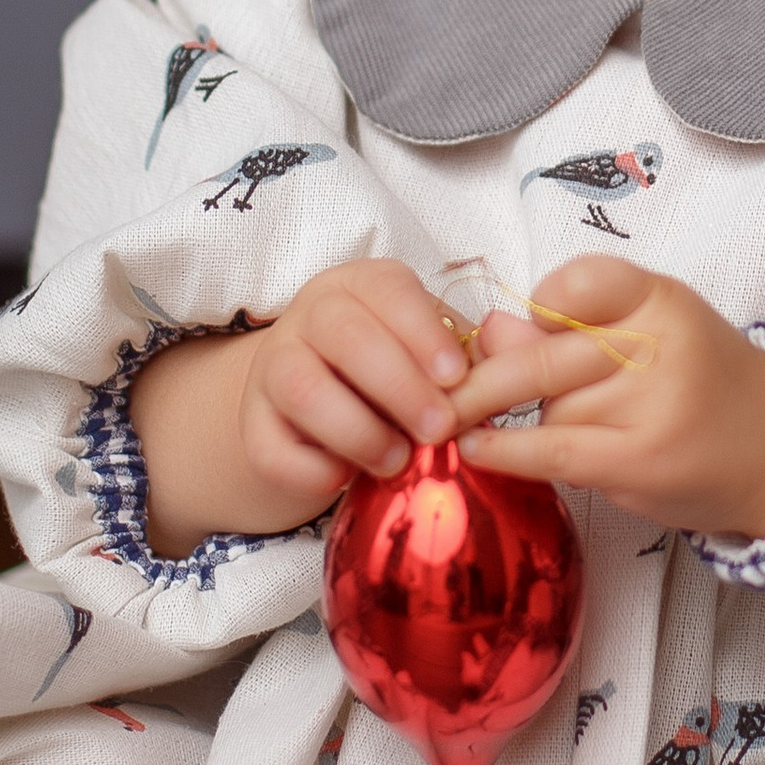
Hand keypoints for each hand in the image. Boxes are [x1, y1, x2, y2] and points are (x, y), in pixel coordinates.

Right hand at [128, 257, 470, 554]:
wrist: (317, 405)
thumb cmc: (396, 369)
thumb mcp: (434, 348)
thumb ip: (474, 352)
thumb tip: (512, 358)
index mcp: (362, 285)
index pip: (389, 291)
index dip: (423, 334)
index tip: (456, 378)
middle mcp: (310, 315)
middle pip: (344, 335)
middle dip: (398, 385)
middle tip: (438, 429)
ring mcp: (273, 368)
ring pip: (302, 388)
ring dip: (358, 431)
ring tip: (398, 460)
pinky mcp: (252, 425)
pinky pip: (271, 449)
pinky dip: (312, 471)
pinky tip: (346, 479)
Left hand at [449, 256, 764, 539]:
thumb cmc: (702, 383)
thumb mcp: (650, 332)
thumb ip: (572, 326)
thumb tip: (487, 331)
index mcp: (662, 298)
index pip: (578, 282)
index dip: (540, 307)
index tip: (524, 329)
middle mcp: (658, 344)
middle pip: (545, 352)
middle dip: (481, 376)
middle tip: (432, 389)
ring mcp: (651, 403)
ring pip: (549, 406)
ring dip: (518, 421)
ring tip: (517, 429)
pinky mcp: (639, 459)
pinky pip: (552, 451)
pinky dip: (505, 452)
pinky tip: (474, 450)